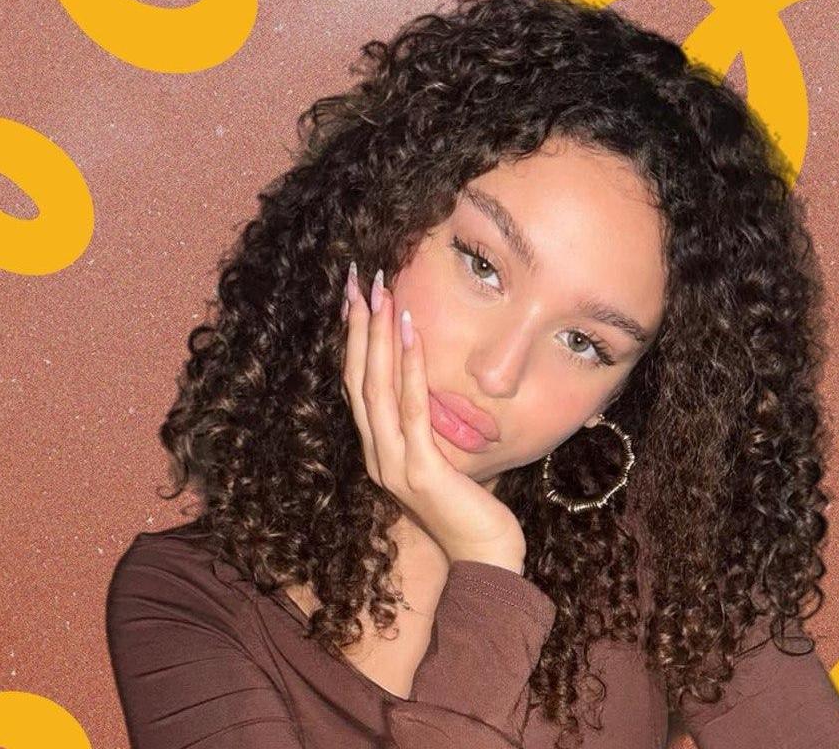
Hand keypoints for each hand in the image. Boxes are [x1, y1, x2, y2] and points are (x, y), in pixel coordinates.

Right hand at [341, 262, 526, 572]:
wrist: (486, 558)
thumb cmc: (472, 509)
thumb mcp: (445, 460)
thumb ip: (432, 429)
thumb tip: (438, 389)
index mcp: (379, 452)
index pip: (356, 386)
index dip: (352, 340)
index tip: (354, 297)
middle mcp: (377, 456)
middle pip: (356, 379)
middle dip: (356, 326)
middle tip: (358, 279)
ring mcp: (394, 465)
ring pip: (375, 389)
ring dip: (376, 337)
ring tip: (381, 293)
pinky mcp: (420, 471)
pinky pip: (411, 410)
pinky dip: (408, 369)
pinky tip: (409, 334)